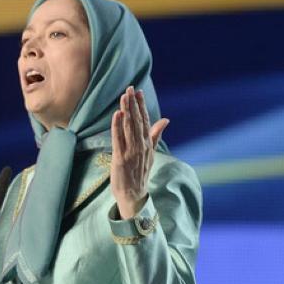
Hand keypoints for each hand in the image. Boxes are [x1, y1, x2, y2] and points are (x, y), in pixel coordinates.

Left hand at [110, 87, 168, 218]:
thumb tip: (166, 120)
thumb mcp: (150, 153)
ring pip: (129, 127)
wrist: (134, 195)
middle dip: (134, 104)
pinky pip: (119, 139)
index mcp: (147, 144)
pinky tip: (117, 115)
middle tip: (130, 88)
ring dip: (127, 111)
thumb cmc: (140, 173)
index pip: (145, 121)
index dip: (142, 106)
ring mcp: (131, 152)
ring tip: (124, 96)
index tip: (138, 92)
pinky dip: (118, 126)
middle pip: (137, 121)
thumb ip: (156, 135)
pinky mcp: (120, 158)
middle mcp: (141, 146)